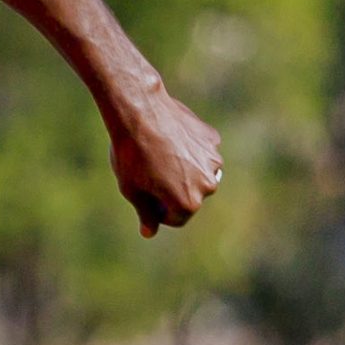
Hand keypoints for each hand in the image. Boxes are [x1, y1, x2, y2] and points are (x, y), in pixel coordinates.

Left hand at [105, 85, 223, 236]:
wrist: (139, 111)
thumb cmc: (131, 155)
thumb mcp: (132, 190)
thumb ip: (145, 213)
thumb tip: (149, 233)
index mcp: (188, 203)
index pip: (176, 218)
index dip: (156, 210)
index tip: (144, 193)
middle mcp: (208, 185)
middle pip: (190, 197)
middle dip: (173, 191)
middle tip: (149, 173)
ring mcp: (213, 160)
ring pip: (197, 174)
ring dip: (183, 171)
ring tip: (159, 156)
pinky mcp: (212, 139)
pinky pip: (201, 152)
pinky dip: (189, 150)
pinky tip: (169, 139)